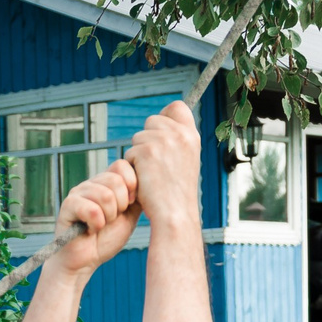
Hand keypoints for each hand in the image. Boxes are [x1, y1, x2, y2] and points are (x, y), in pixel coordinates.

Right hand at [54, 159, 139, 275]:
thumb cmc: (106, 239)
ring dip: (109, 217)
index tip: (129, 204)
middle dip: (121, 205)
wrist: (85, 262)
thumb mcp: (130, 215)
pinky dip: (96, 225)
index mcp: (105, 182)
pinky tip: (90, 230)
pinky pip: (91, 209)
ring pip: (105, 195)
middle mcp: (91, 183)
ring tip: (101, 225)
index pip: (122, 164)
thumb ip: (138, 196)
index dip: (132, 184)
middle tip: (112, 219)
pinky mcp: (68, 206)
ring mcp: (78, 193)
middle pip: (115, 179)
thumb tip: (149, 179)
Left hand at [125, 101, 201, 228]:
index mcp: (192, 136)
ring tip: (151, 175)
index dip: (165, 115)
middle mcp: (180, 134)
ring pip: (138, 137)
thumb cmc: (176, 194)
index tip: (160, 130)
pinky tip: (144, 181)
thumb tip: (158, 128)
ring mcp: (163, 140)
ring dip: (138, 155)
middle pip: (152, 120)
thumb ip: (175, 143)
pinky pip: (129, 153)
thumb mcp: (185, 162)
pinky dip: (132, 168)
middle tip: (155, 165)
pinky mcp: (146, 150)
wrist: (174, 214)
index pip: (177, 107)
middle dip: (147, 139)